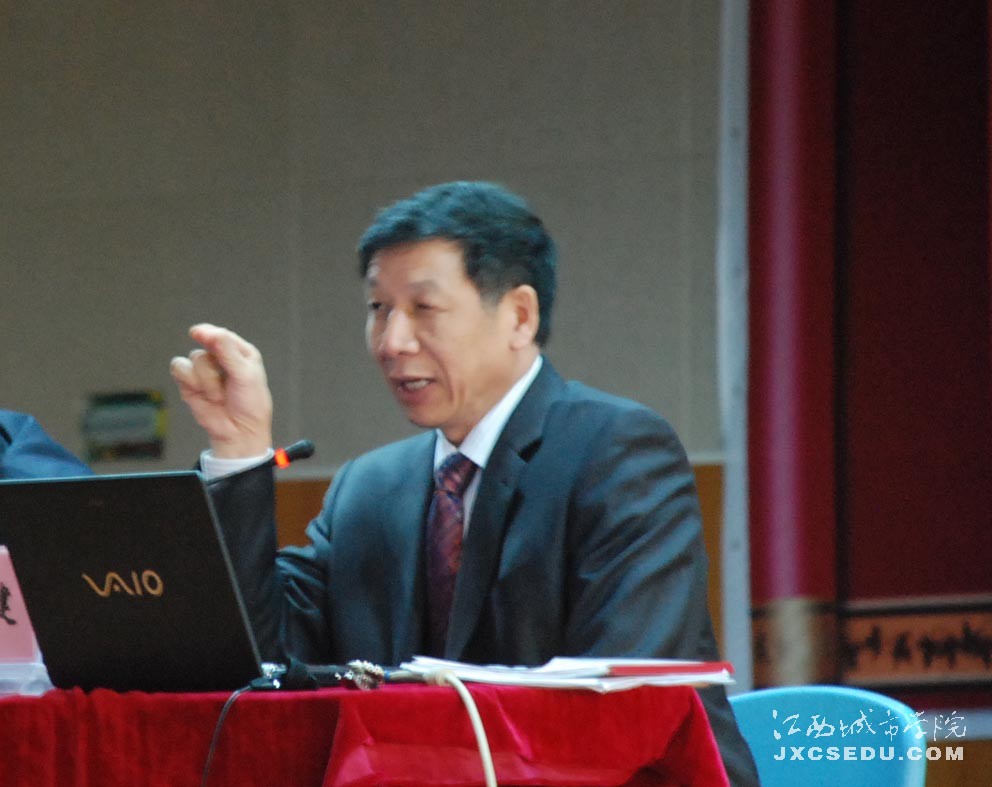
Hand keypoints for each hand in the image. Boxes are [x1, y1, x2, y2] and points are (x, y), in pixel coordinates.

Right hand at [169, 323, 273, 457]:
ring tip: (219, 395)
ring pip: (194, 358)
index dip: (212, 335)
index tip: (199, 334)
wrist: (238, 432)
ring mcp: (204, 369)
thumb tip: (204, 331)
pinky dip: (190, 381)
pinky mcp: (189, 381)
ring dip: (206, 379)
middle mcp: (222, 357)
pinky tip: (202, 394)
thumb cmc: (250, 404)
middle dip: (215, 366)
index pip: (222, 334)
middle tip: (228, 382)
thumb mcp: (244, 374)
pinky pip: (179, 368)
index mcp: (240, 352)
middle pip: (205, 344)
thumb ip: (226, 351)